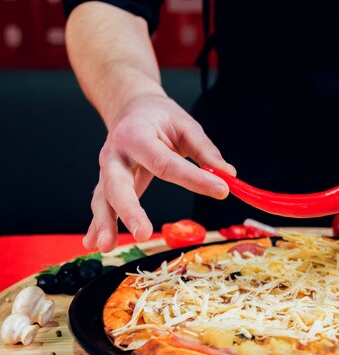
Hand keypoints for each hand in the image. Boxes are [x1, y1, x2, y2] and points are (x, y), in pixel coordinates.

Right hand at [83, 93, 235, 251]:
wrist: (131, 108)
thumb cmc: (160, 117)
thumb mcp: (186, 125)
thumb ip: (206, 150)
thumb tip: (228, 175)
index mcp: (137, 135)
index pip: (165, 163)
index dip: (194, 179)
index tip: (221, 190)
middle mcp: (115, 153)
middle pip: (119, 184)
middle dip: (130, 210)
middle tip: (143, 233)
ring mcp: (107, 170)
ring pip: (103, 198)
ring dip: (104, 223)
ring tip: (106, 246)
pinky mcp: (107, 183)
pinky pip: (101, 204)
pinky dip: (96, 225)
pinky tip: (94, 244)